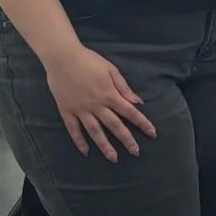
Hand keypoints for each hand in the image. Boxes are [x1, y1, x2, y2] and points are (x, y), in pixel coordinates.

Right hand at [45, 44, 156, 160]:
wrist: (62, 57)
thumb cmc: (89, 61)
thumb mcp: (111, 70)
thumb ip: (124, 88)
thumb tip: (138, 103)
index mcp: (110, 95)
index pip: (130, 113)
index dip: (142, 124)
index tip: (152, 134)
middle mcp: (96, 105)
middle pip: (115, 126)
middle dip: (127, 140)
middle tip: (136, 153)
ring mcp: (80, 109)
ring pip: (95, 131)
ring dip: (105, 146)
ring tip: (114, 159)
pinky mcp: (66, 110)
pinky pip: (73, 129)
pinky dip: (79, 141)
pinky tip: (85, 151)